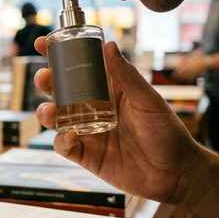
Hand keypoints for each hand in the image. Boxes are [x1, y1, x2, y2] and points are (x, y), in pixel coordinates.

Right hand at [32, 36, 205, 206]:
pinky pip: (64, 146)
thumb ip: (126, 76)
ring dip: (46, 112)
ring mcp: (88, 132)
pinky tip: (69, 136)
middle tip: (43, 77)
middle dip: (46, 82)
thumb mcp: (148, 101)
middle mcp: (94, 109)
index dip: (59, 56)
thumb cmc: (168, 133)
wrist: (176, 173)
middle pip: (60, 92)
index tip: (42, 43)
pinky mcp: (87, 156)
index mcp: (109, 90)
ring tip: (50, 110)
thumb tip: (109, 45)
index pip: (79, 68)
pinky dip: (61, 140)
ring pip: (56, 118)